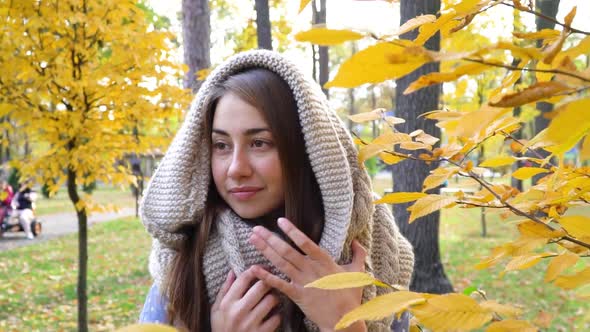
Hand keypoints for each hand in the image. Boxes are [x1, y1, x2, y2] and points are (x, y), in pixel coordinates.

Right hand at [211, 267, 280, 331]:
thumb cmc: (221, 328)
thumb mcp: (216, 310)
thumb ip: (225, 290)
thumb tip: (233, 271)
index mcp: (227, 303)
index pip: (244, 278)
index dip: (256, 269)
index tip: (261, 268)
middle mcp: (239, 311)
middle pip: (262, 286)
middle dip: (268, 282)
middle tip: (270, 282)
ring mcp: (251, 323)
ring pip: (272, 300)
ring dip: (274, 298)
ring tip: (272, 298)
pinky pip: (277, 317)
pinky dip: (277, 315)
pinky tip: (273, 314)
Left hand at [249, 218, 366, 331]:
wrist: (343, 320)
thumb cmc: (350, 296)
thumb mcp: (358, 272)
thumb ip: (358, 254)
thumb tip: (356, 241)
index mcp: (325, 261)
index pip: (305, 242)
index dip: (292, 231)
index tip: (280, 220)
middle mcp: (311, 270)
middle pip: (287, 251)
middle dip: (270, 238)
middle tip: (257, 228)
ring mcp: (303, 282)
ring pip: (281, 263)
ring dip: (265, 251)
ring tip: (253, 240)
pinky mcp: (297, 295)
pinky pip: (279, 284)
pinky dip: (266, 276)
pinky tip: (254, 269)